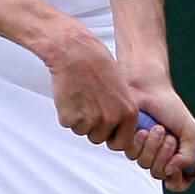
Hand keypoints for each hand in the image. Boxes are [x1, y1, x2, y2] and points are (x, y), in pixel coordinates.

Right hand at [47, 24, 137, 149]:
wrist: (76, 51)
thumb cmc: (97, 63)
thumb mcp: (121, 89)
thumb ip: (121, 111)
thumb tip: (116, 126)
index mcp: (128, 112)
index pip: (122, 143)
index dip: (111, 137)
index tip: (106, 131)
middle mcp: (111, 118)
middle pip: (99, 138)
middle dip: (92, 126)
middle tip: (88, 104)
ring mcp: (91, 120)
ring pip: (82, 131)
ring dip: (79, 119)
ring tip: (80, 96)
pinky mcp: (71, 118)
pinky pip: (68, 124)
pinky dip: (66, 113)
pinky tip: (70, 95)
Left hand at [122, 74, 194, 192]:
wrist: (148, 88)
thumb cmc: (169, 106)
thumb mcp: (190, 131)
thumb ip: (190, 155)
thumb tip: (173, 171)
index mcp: (175, 154)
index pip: (178, 181)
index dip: (178, 182)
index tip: (178, 175)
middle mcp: (158, 155)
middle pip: (160, 174)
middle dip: (165, 155)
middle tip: (168, 137)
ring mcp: (141, 150)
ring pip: (144, 164)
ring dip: (153, 146)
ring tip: (157, 128)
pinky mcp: (125, 142)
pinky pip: (130, 153)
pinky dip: (139, 141)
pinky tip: (142, 128)